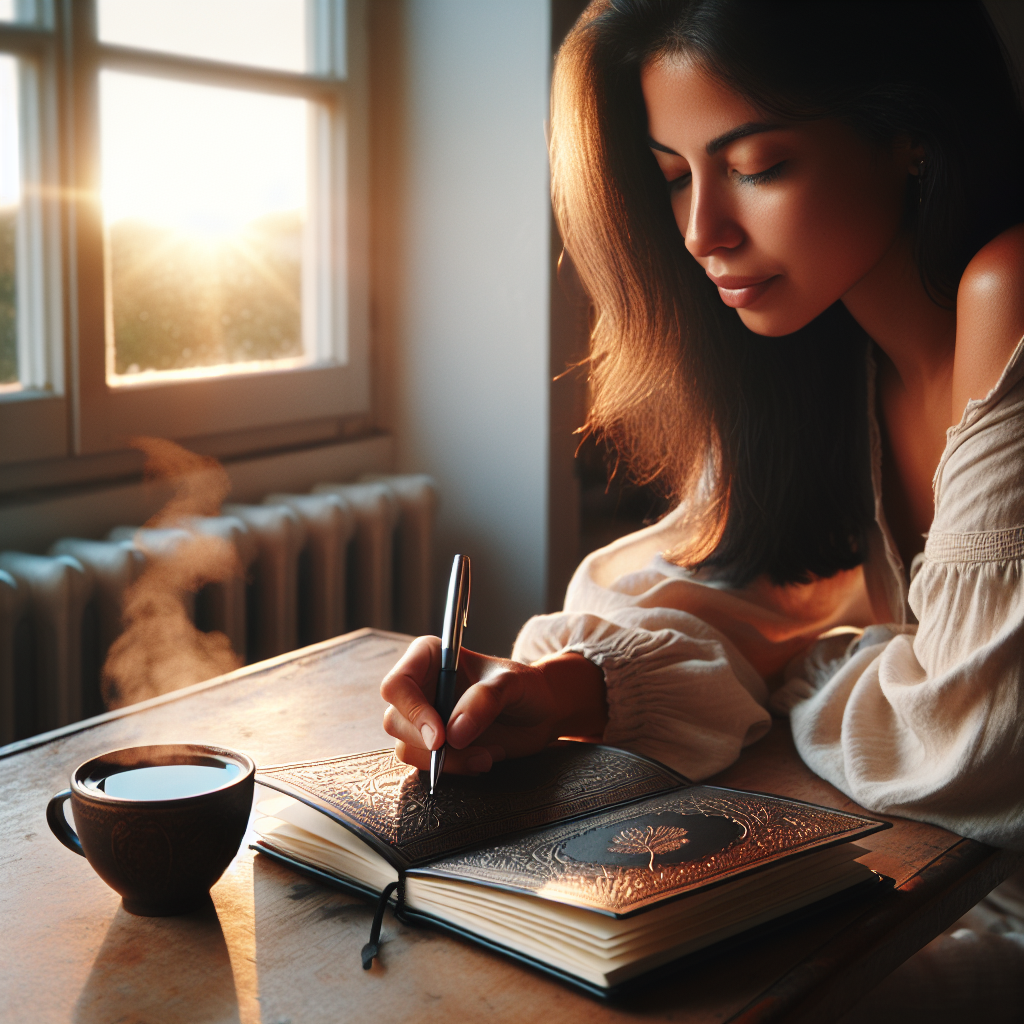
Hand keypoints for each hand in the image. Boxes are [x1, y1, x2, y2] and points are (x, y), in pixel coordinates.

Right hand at [380, 636, 606, 774]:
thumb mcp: (512, 684)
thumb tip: (453, 733)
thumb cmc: (525, 687)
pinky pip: (425, 765)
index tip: (440, 735)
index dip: (411, 711)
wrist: (540, 714)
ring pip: (407, 748)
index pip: (397, 684)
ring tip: (485, 756)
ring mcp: (424, 718)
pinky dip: (452, 770)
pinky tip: (482, 760)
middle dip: (427, 742)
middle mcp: (420, 687)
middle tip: (463, 748)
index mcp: (430, 658)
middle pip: (395, 721)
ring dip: (444, 761)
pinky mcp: (434, 745)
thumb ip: (485, 700)